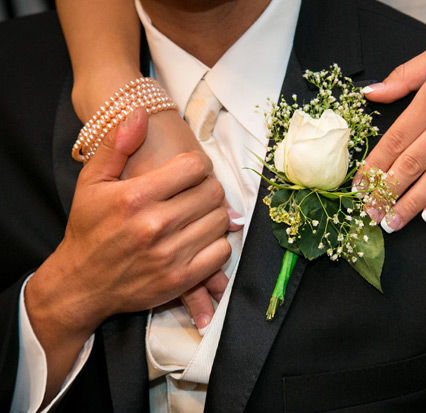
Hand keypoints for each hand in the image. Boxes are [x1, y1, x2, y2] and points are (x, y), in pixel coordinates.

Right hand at [26, 108, 231, 400]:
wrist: (80, 283)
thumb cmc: (88, 229)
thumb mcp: (92, 182)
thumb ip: (117, 145)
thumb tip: (141, 112)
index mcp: (135, 197)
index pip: (194, 167)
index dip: (199, 165)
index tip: (191, 171)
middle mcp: (154, 225)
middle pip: (212, 193)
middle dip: (209, 188)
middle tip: (197, 192)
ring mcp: (169, 255)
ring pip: (220, 221)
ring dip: (214, 215)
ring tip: (198, 215)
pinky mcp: (180, 280)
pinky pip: (221, 252)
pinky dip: (217, 243)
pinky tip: (200, 238)